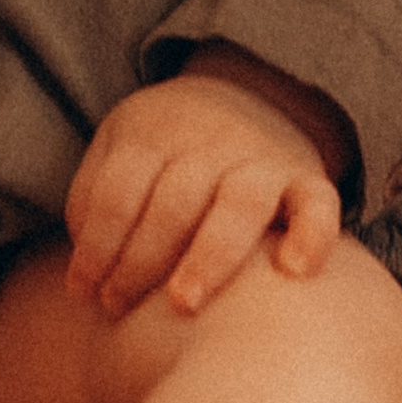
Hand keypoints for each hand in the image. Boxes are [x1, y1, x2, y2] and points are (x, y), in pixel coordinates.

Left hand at [62, 61, 342, 323]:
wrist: (244, 95)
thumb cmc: (164, 153)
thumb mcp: (119, 152)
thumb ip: (94, 203)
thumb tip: (83, 278)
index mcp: (153, 132)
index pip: (119, 192)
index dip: (96, 246)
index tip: (82, 292)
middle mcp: (209, 141)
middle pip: (173, 202)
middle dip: (141, 260)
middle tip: (118, 306)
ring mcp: (261, 159)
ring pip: (239, 204)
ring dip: (209, 256)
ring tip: (182, 304)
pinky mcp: (306, 179)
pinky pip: (318, 205)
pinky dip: (312, 235)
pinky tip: (293, 272)